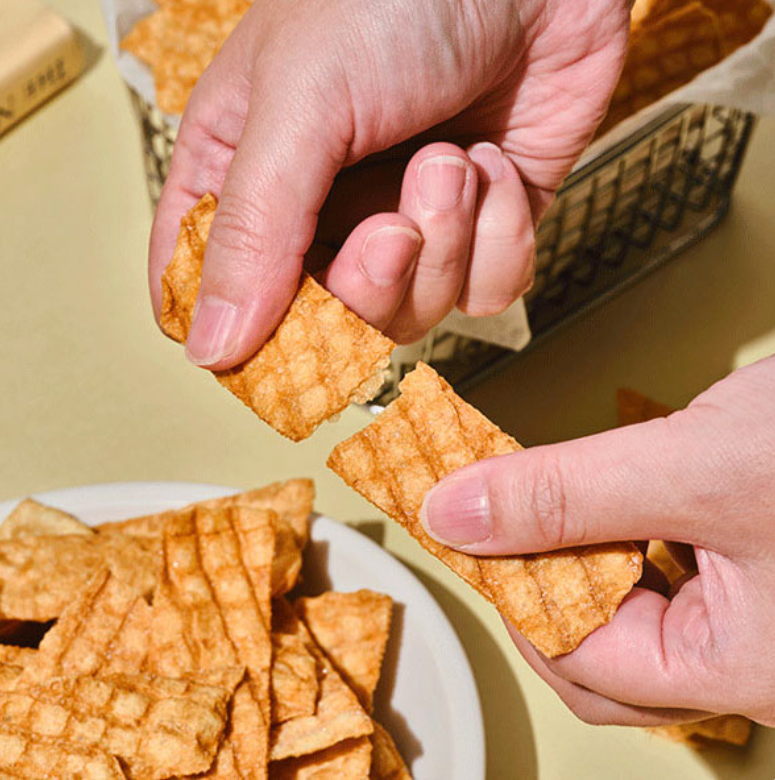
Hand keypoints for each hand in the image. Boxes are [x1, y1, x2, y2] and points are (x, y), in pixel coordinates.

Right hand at [149, 0, 629, 367]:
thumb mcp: (301, 101)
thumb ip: (255, 229)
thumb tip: (210, 347)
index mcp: (247, 175)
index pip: (210, 289)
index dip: (240, 331)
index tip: (277, 342)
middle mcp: (322, 214)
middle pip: (326, 323)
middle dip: (372, 285)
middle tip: (394, 227)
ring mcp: (405, 226)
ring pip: (413, 313)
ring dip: (444, 245)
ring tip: (455, 159)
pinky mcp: (481, 231)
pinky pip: (486, 288)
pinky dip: (502, 237)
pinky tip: (497, 165)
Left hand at [420, 355, 774, 726]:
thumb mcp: (700, 463)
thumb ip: (569, 494)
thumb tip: (456, 514)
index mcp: (743, 668)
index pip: (579, 657)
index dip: (509, 589)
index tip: (464, 526)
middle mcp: (754, 660)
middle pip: (601, 648)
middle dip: (542, 578)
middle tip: (498, 511)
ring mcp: (760, 620)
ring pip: (634, 611)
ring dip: (581, 555)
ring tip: (554, 499)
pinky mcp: (763, 576)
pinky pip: (669, 576)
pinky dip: (623, 537)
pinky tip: (616, 498)